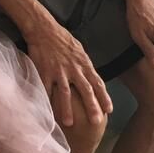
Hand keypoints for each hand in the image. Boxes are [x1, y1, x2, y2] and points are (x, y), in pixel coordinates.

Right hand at [22, 13, 112, 127]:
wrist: (44, 29)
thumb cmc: (62, 38)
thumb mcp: (79, 50)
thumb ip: (84, 65)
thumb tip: (91, 76)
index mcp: (84, 63)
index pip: (97, 83)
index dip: (104, 97)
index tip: (109, 110)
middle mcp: (74, 69)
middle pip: (85, 90)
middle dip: (92, 107)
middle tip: (96, 121)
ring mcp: (59, 71)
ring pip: (65, 93)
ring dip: (68, 109)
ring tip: (70, 123)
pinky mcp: (45, 71)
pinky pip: (46, 89)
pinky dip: (47, 101)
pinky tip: (47, 112)